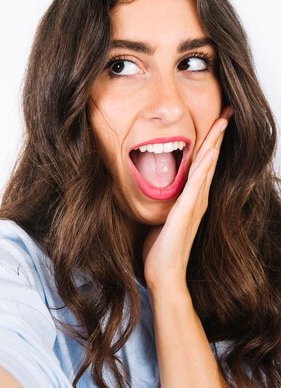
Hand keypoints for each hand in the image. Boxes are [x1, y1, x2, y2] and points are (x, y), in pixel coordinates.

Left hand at [143, 105, 232, 290]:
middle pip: (210, 161)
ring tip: (222, 122)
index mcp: (192, 201)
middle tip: (228, 113)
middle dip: (218, 136)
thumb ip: (165, 206)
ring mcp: (195, 205)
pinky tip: (210, 151)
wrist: (164, 274)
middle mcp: (198, 200)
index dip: (210, 144)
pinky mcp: (186, 212)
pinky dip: (204, 166)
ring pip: (207, 168)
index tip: (216, 124)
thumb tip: (158, 196)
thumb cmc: (161, 250)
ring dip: (214, 144)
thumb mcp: (162, 220)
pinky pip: (197, 184)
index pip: (203, 166)